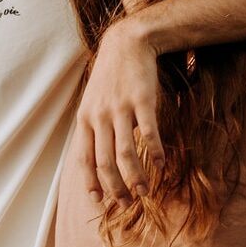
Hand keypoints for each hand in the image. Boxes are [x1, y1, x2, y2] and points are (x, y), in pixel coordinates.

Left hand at [74, 20, 163, 204]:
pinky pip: (148, 131)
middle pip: (104, 161)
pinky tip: (162, 164)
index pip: (83, 158)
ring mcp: (120, 108)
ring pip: (125, 152)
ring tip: (145, 192)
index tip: (99, 201)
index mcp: (85, 119)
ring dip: (135, 176)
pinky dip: (155, 151)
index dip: (91, 181)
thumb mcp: (93, 102)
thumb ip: (94, 128)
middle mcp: (99, 116)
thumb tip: (97, 157)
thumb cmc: (110, 77)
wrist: (127, 43)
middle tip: (128, 203)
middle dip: (115, 187)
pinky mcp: (142, 100)